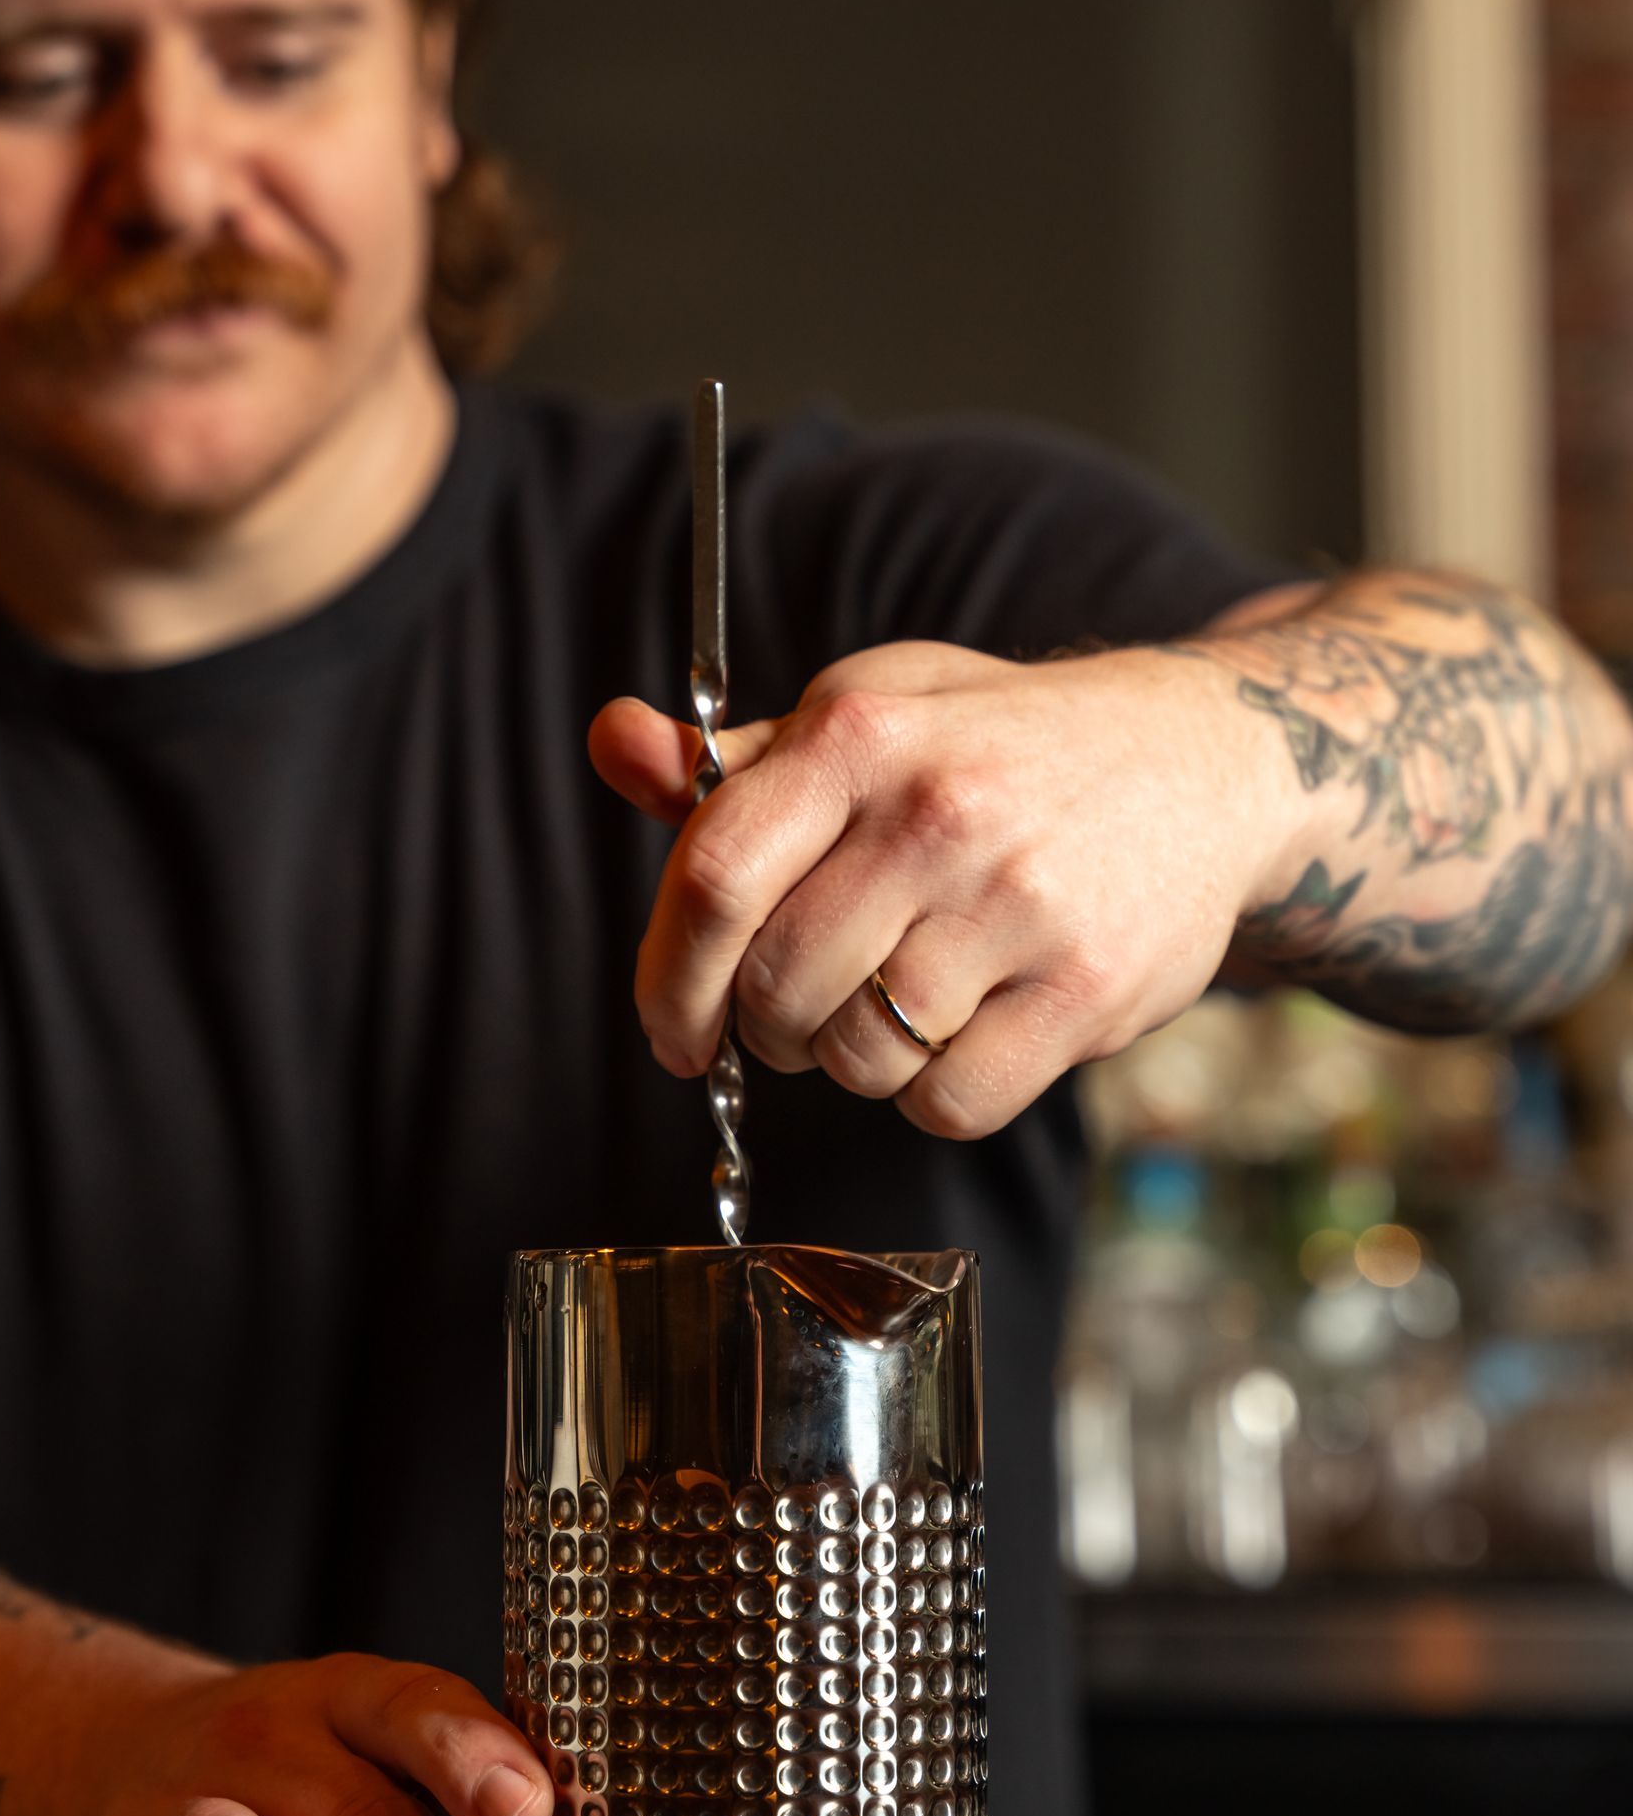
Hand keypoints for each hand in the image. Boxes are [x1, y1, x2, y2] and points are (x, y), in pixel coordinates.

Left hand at [589, 638, 1273, 1138]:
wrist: (1206, 761)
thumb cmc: (1001, 745)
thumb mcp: (871, 713)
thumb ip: (733, 761)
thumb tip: (610, 742)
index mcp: (864, 735)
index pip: (715, 877)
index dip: (668, 974)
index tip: (672, 1026)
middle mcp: (939, 814)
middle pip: (777, 985)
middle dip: (763, 1026)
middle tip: (796, 1012)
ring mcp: (1019, 906)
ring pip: (858, 1056)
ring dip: (852, 1058)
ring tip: (892, 1006)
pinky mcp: (1087, 990)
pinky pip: (949, 1102)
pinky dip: (933, 1093)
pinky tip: (960, 1034)